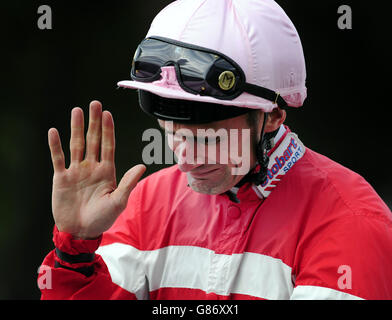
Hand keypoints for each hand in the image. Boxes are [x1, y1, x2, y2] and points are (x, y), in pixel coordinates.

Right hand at [48, 101, 145, 238]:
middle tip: (95, 104)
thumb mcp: (118, 201)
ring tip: (77, 111)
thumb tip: (142, 166)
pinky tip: (54, 132)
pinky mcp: (62, 178)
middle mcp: (92, 167)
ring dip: (76, 128)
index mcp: (107, 171)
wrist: (81, 232)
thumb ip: (128, 183)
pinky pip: (58, 159)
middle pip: (93, 140)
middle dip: (94, 122)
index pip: (108, 145)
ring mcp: (77, 171)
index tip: (108, 114)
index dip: (108, 130)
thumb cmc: (102, 218)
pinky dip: (55, 146)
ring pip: (77, 144)